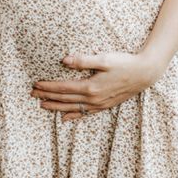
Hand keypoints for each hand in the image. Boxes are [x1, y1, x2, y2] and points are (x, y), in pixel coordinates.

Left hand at [31, 50, 164, 121]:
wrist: (144, 74)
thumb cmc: (124, 63)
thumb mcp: (104, 58)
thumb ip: (83, 60)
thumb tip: (64, 60)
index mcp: (90, 86)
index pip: (63, 88)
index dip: (48, 86)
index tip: (35, 84)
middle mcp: (93, 98)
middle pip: (65, 99)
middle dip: (47, 96)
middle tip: (32, 94)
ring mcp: (99, 104)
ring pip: (72, 108)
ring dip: (56, 107)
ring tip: (42, 106)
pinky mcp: (105, 106)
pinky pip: (85, 114)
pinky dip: (73, 116)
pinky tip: (65, 118)